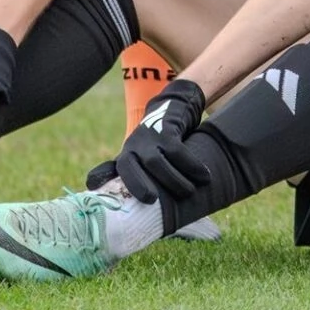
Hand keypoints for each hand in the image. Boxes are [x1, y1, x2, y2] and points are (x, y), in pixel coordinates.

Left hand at [100, 79, 210, 202]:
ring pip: (155, 162)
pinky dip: (191, 165)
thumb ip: (133, 175)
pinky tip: (204, 176)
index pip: (111, 170)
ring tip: (190, 192)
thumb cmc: (158, 143)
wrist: (174, 106)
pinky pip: (177, 151)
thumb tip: (123, 203)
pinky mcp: (166, 128)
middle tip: (152, 200)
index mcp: (126, 157)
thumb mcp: (142, 155)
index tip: (113, 199)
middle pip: (129, 167)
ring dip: (174, 180)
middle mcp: (133, 146)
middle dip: (137, 184)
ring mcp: (148, 136)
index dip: (105, 180)